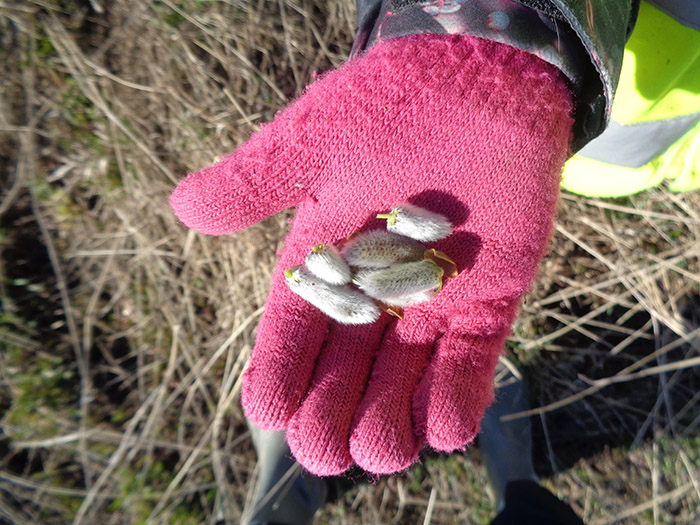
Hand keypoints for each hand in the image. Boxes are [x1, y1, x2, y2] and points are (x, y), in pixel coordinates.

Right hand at [171, 34, 572, 474]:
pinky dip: (461, 391)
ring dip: (394, 414)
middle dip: (334, 407)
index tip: (266, 412)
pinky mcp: (490, 293)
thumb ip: (256, 180)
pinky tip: (445, 431)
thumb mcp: (312, 138)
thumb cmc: (391, 100)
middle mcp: (379, 284)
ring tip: (379, 455)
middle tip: (323, 452)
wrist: (479, 77)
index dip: (281, 367)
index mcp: (329, 254)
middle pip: (350, 361)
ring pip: (408, 370)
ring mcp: (436, 293)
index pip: (296, 323)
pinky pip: (474, 353)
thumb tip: (182, 208)